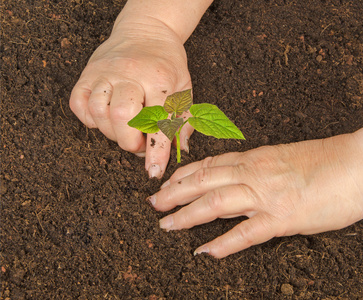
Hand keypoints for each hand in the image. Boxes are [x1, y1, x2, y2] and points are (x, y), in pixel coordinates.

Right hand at [69, 18, 192, 177]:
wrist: (146, 31)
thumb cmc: (167, 64)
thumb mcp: (184, 88)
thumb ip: (183, 120)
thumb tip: (180, 150)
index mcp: (160, 79)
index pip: (158, 121)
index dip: (156, 151)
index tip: (153, 172)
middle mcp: (130, 74)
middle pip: (122, 118)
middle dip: (131, 141)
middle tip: (140, 141)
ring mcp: (105, 72)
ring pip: (99, 113)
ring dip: (112, 132)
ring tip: (124, 128)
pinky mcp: (87, 74)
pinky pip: (80, 106)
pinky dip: (91, 119)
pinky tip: (106, 116)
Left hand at [149, 133, 362, 257]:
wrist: (358, 163)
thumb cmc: (326, 160)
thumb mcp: (283, 158)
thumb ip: (258, 169)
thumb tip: (240, 181)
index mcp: (255, 159)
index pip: (210, 164)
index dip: (184, 174)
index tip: (168, 183)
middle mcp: (254, 174)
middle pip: (203, 181)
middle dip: (174, 193)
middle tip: (154, 203)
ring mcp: (266, 195)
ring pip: (215, 202)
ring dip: (187, 215)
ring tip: (166, 224)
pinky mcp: (283, 218)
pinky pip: (246, 233)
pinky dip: (224, 243)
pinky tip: (206, 252)